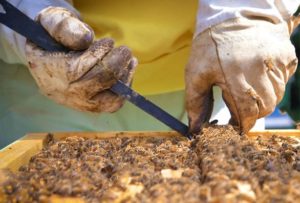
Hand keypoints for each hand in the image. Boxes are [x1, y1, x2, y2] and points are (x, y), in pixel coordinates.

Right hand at [25, 7, 136, 112]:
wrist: (47, 50)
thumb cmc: (51, 31)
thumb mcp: (51, 19)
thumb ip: (63, 26)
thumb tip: (85, 39)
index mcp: (43, 69)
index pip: (75, 71)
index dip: (98, 55)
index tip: (109, 41)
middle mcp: (58, 91)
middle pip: (94, 86)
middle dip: (115, 66)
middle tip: (125, 50)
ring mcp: (74, 102)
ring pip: (107, 100)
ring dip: (123, 78)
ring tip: (129, 59)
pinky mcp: (88, 105)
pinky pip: (112, 104)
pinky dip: (124, 87)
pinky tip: (128, 69)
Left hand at [185, 18, 297, 133]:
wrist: (232, 15)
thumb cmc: (210, 45)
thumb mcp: (195, 72)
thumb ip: (196, 102)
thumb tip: (195, 128)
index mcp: (235, 74)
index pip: (246, 112)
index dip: (241, 124)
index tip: (235, 126)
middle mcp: (260, 68)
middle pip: (265, 107)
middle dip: (252, 114)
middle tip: (240, 109)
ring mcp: (276, 61)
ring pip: (277, 96)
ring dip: (263, 101)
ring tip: (248, 92)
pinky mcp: (287, 55)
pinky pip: (284, 80)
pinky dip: (273, 86)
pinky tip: (259, 77)